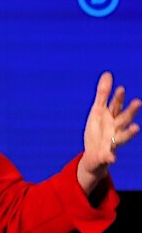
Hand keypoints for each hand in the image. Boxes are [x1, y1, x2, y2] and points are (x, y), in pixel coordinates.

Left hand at [78, 72, 140, 193]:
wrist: (94, 154)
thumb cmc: (98, 130)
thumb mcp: (98, 111)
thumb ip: (103, 94)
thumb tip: (108, 73)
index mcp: (111, 118)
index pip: (116, 106)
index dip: (118, 98)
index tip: (120, 88)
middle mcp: (115, 129)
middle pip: (123, 119)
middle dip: (130, 111)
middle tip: (137, 102)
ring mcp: (112, 142)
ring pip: (123, 137)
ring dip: (130, 133)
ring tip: (136, 128)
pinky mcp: (105, 154)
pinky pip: (108, 156)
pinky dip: (110, 157)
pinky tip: (112, 159)